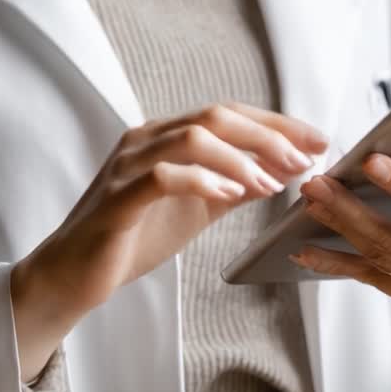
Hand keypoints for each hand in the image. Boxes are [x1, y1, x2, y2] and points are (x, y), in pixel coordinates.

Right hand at [11, 103, 327, 379]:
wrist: (73, 276)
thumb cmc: (130, 239)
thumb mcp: (194, 210)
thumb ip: (230, 186)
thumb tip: (278, 171)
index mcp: (163, 137)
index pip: (227, 115)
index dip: (276, 124)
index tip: (318, 140)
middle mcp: (144, 140)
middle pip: (214, 116)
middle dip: (267, 135)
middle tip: (304, 159)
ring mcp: (128, 165)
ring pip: (191, 138)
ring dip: (241, 158)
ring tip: (272, 182)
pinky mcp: (117, 197)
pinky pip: (163, 176)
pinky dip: (203, 180)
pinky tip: (231, 195)